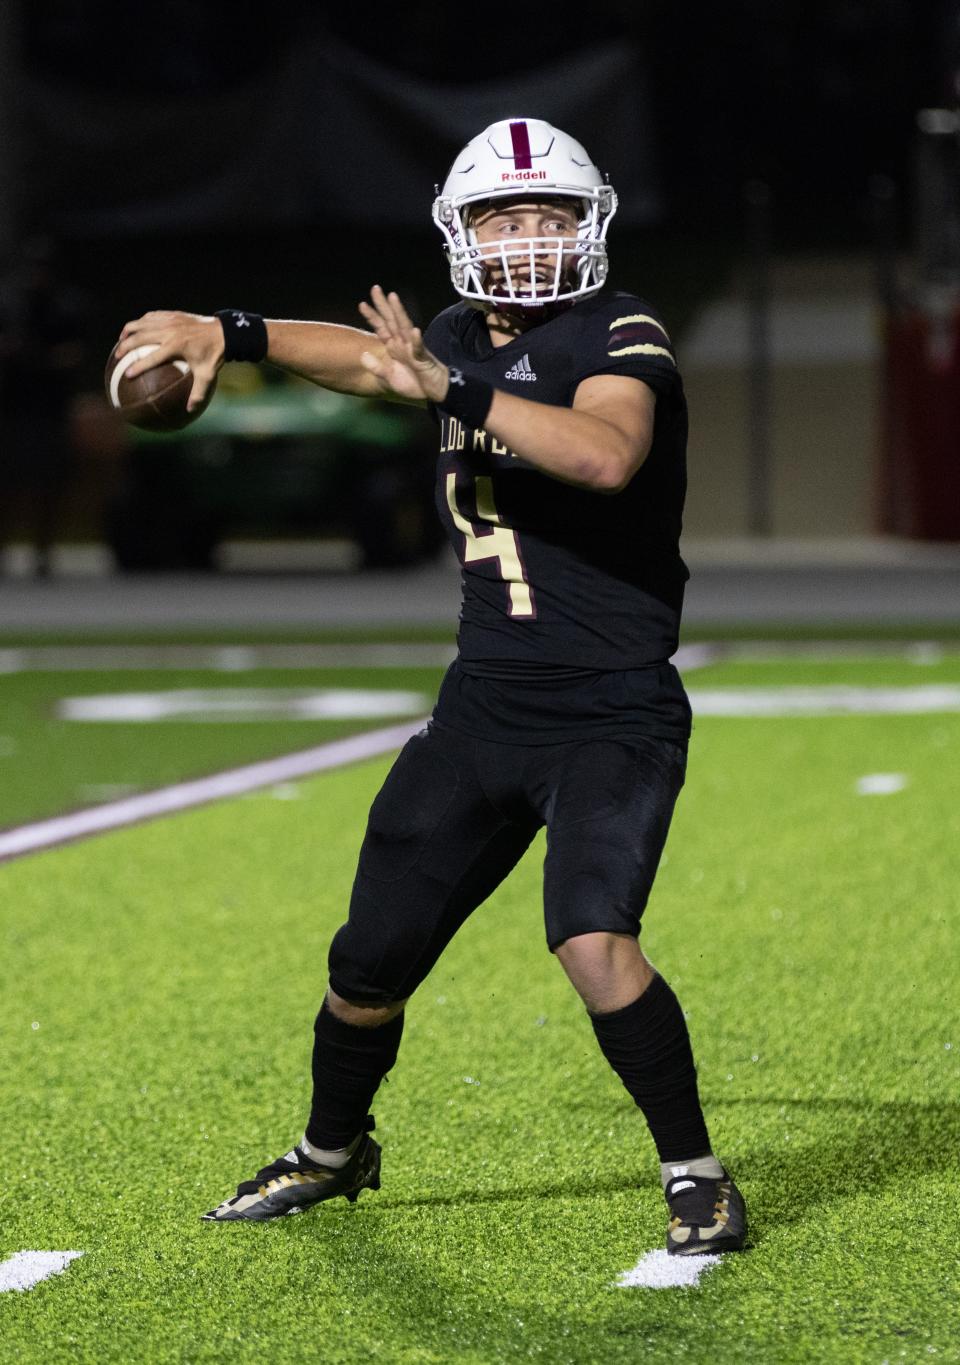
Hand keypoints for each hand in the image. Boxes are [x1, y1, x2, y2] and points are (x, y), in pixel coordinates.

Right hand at [115, 310, 223, 410]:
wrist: (224, 331)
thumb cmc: (215, 355)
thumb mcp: (208, 376)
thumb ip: (198, 393)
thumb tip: (189, 410)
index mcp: (175, 346)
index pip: (151, 357)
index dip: (138, 366)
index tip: (126, 375)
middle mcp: (169, 331)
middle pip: (139, 337)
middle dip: (125, 346)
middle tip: (116, 356)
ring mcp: (169, 320)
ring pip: (141, 323)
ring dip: (128, 331)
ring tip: (121, 340)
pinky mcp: (171, 314)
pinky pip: (150, 317)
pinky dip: (141, 322)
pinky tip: (137, 329)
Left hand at [357, 287, 448, 402]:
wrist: (435, 392)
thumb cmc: (414, 383)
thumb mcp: (390, 378)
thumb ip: (376, 367)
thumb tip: (363, 355)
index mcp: (394, 347)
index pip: (381, 328)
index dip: (372, 316)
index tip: (361, 304)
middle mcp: (403, 343)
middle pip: (391, 321)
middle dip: (383, 305)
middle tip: (375, 288)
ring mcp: (413, 348)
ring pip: (405, 327)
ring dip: (399, 313)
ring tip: (393, 298)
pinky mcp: (424, 358)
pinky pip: (419, 349)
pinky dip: (417, 341)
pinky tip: (414, 332)